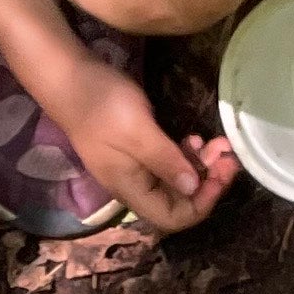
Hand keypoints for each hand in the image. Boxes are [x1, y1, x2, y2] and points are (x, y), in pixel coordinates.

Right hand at [54, 56, 239, 233]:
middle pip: (178, 201)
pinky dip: (185, 154)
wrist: (66, 76)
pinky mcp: (135, 149)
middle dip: (208, 181)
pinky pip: (167, 163)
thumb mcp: (138, 131)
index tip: (221, 174)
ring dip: (200, 165)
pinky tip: (194, 138)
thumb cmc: (100, 103)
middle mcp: (133, 185)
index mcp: (131, 189)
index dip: (203, 202)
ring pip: (176, 180)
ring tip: (216, 142)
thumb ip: (166, 161)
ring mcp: (133, 167)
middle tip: (227, 153)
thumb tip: (193, 189)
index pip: (173, 218)